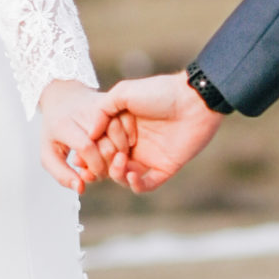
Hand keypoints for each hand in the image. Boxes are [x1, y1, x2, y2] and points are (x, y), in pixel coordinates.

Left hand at [38, 80, 135, 194]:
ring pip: (120, 135)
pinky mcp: (113, 101)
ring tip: (113, 160)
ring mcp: (100, 105)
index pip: (86, 147)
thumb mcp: (48, 152)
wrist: (63, 97)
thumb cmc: (55, 129)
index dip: (94, 166)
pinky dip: (129, 138)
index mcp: (64, 124)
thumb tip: (80, 188)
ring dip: (121, 153)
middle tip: (104, 170)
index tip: (93, 173)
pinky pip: (127, 122)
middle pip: (107, 145)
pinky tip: (121, 146)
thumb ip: (61, 174)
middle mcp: (83, 112)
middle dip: (108, 165)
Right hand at [96, 72, 223, 193]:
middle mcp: (134, 143)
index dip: (92, 149)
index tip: (85, 148)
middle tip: (108, 152)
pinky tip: (131, 175)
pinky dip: (135, 185)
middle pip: (109, 163)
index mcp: (123, 127)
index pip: (100, 145)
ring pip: (124, 177)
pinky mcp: (165, 168)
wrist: (194, 100)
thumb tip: (89, 134)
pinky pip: (146, 185)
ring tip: (121, 159)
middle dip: (103, 162)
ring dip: (117, 173)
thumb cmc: (160, 92)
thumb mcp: (123, 93)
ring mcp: (149, 157)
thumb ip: (101, 110)